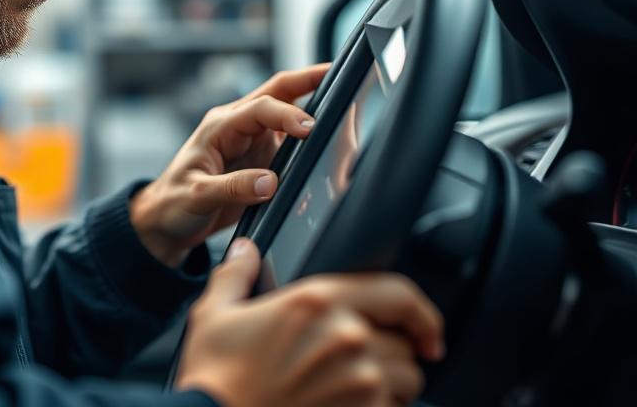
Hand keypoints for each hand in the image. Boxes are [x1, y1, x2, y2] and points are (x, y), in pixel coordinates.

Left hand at [129, 64, 328, 266]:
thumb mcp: (196, 196)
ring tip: (346, 105)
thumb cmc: (173, 203)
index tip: (310, 127)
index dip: (287, 114)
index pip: (259, 108)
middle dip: (308, 80)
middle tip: (339, 75)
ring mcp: (252, 140)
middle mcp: (238, 126)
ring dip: (314, 105)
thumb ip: (232, 187)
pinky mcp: (262, 158)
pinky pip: (290, 141)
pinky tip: (331, 140)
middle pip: (277, 92)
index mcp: (220, 126)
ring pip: (287, 112)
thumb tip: (270, 182)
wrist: (167, 221)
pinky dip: (311, 137)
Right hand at [175, 240, 444, 406]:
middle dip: (390, 353)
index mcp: (318, 302)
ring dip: (391, 386)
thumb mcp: (214, 315)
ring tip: (354, 389)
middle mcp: (348, 338)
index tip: (426, 328)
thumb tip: (244, 251)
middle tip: (363, 363)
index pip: (399, 294)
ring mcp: (360, 384)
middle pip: (405, 343)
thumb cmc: (215, 379)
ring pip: (407, 382)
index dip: (422, 311)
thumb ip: (236, 275)